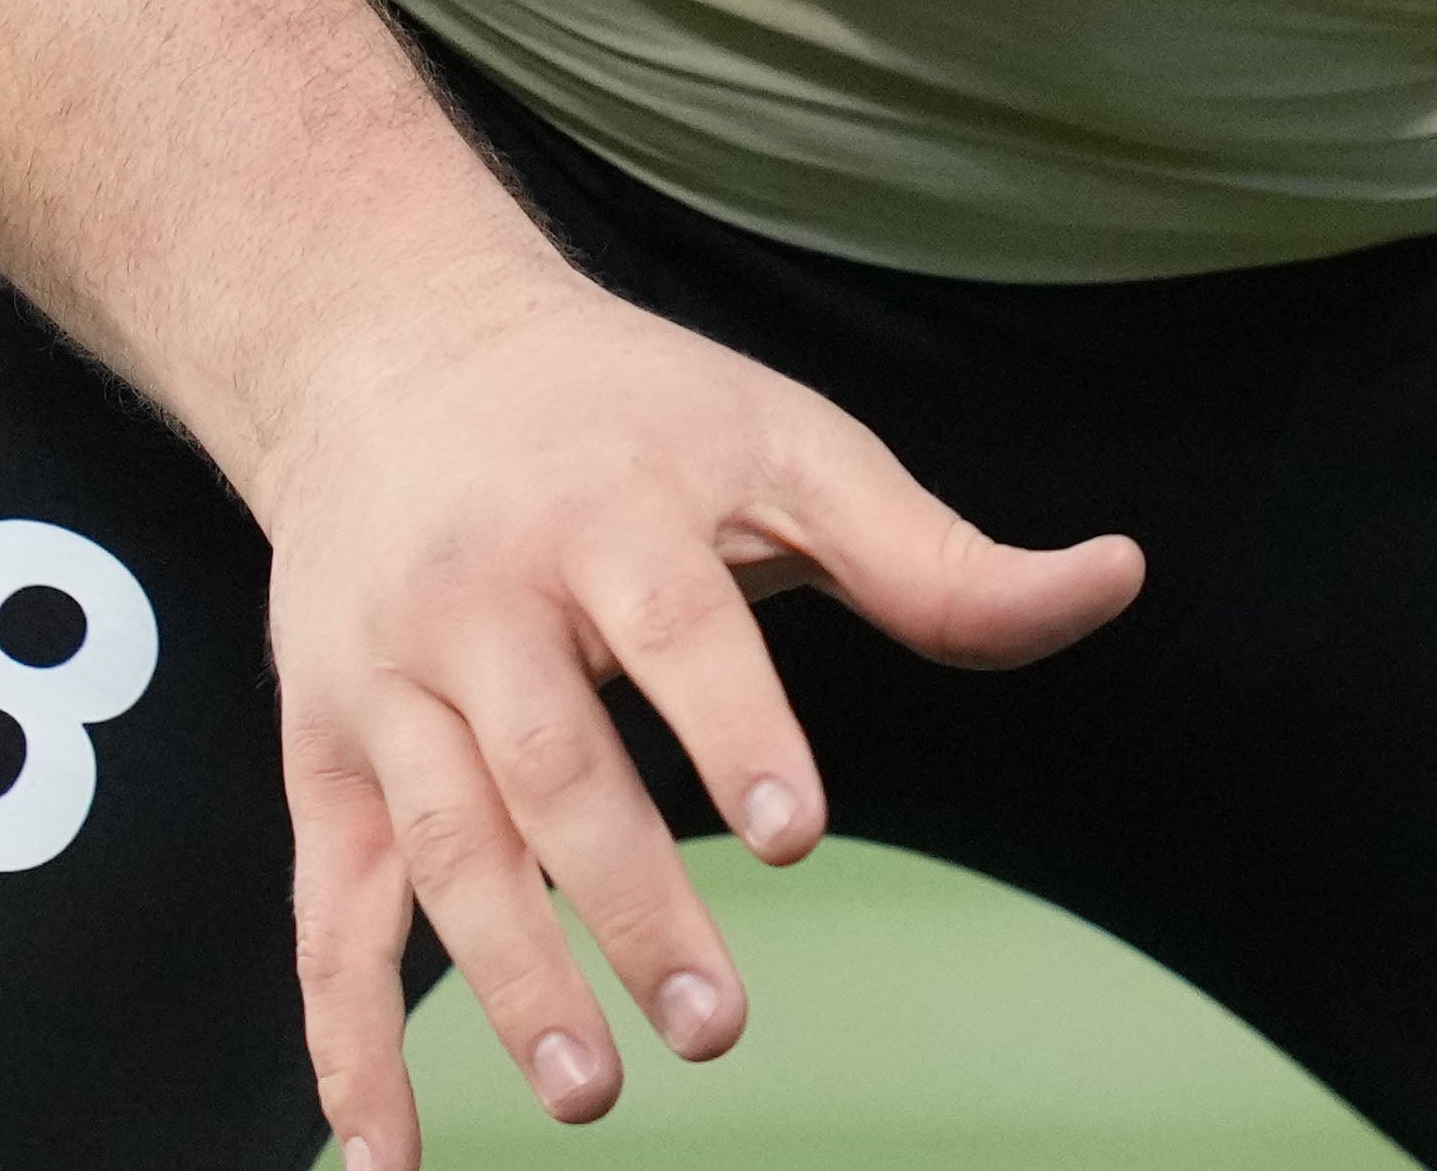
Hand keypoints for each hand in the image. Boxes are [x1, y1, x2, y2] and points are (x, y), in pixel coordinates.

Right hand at [250, 271, 1143, 1152]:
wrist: (389, 345)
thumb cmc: (625, 411)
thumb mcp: (785, 441)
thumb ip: (936, 555)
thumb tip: (1115, 581)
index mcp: (608, 508)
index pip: (678, 626)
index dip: (733, 727)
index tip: (791, 836)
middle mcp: (480, 595)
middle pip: (552, 767)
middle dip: (631, 905)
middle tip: (716, 1028)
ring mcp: (387, 682)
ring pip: (441, 848)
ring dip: (509, 980)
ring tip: (591, 1090)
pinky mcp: (320, 749)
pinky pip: (325, 907)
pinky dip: (345, 1034)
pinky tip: (382, 1145)